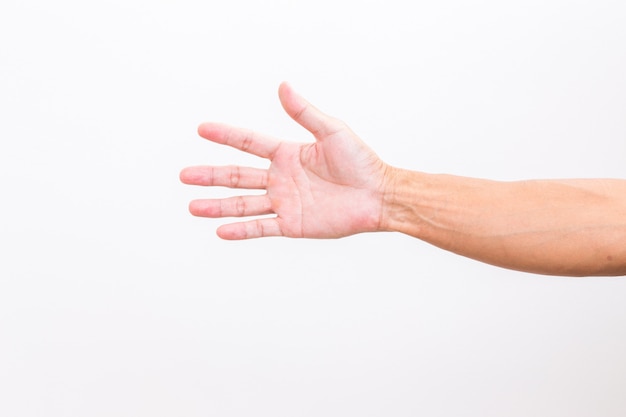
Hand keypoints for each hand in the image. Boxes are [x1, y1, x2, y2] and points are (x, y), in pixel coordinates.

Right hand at [180, 82, 389, 238]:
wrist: (378, 196)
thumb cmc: (360, 161)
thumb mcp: (332, 131)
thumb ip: (304, 113)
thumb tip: (283, 85)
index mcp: (287, 154)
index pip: (249, 143)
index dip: (226, 135)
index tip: (202, 129)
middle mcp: (280, 178)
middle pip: (237, 176)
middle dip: (211, 176)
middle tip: (184, 176)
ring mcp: (284, 203)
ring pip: (243, 204)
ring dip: (218, 206)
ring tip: (193, 206)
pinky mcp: (292, 225)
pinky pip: (261, 227)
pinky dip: (241, 230)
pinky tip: (220, 230)